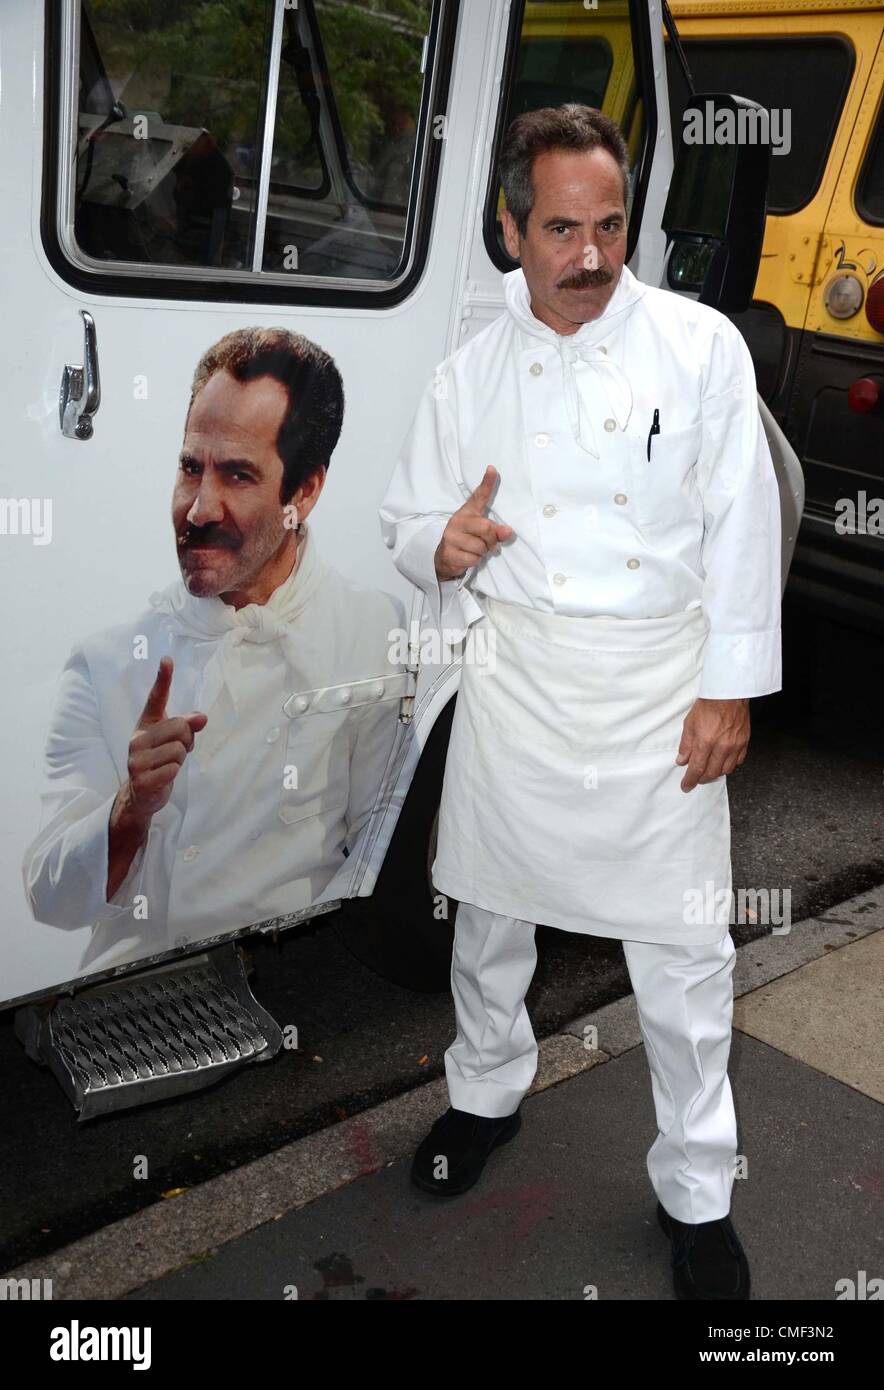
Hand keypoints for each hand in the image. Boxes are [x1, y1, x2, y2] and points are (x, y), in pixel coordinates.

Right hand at [116, 657, 207, 826]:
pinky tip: (164, 776)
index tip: (167, 659)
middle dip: (187, 740)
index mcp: (146, 724)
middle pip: (180, 727)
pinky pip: (174, 768)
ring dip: (181, 759)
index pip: (155, 698)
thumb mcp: (175, 740)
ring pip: (179, 748)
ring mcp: (136, 759)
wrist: (143, 794)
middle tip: (178, 750)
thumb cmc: (161, 760)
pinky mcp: (141, 778)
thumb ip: (189, 725)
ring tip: (169, 764)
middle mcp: (137, 738)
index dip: (162, 678)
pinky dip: (175, 773)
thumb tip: (202, 717)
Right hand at [434, 465, 513, 580]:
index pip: (478, 496)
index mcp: (467, 512)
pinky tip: (466, 557)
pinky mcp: (448, 552)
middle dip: (491, 540)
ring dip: (482, 553)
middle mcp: (457, 521)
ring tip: (474, 550)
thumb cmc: (467, 540)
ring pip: (480, 547)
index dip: (487, 483)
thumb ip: (496, 530)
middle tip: (488, 544)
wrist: (444, 558)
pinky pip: (472, 559)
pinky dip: (474, 562)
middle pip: (486, 528)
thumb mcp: (481, 532)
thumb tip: (508, 532)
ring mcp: (450, 536)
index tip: (492, 469)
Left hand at [675, 697, 749, 790]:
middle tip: (696, 778)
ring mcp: (735, 745)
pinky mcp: (745, 742)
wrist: (728, 693)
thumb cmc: (708, 704)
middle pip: (712, 772)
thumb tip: (682, 760)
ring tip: (709, 771)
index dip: (690, 780)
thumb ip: (686, 744)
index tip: (686, 786)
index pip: (697, 768)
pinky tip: (723, 762)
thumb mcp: (690, 723)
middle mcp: (722, 746)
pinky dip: (730, 765)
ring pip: (726, 769)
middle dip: (702, 779)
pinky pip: (738, 761)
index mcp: (706, 742)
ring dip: (716, 773)